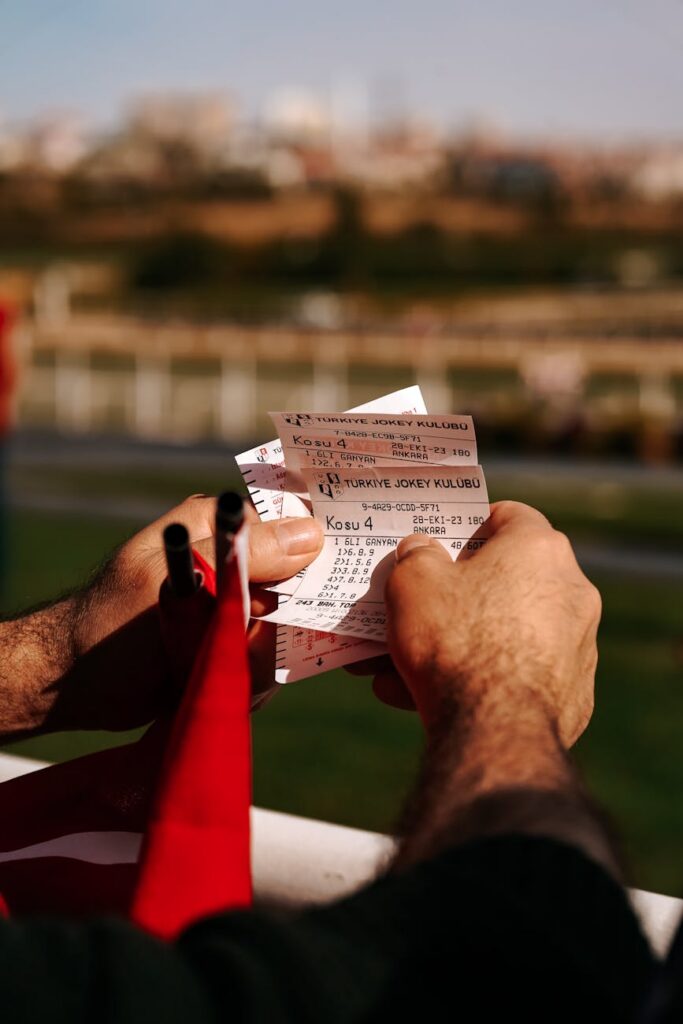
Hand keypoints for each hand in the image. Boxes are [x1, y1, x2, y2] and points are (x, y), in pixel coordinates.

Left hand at [64, 496, 322, 728]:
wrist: (72, 687)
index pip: (289, 531)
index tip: (301, 595)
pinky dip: (254, 676)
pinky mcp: (232, 640)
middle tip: (243, 643)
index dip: (308, 562)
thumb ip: (247, 557)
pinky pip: (270, 656)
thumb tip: (313, 534)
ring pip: (286, 628)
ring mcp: (234, 603)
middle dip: (281, 621)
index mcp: (216, 526)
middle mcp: (230, 559)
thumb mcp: (183, 585)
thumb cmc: (111, 627)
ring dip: (260, 656)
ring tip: (214, 665)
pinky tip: (222, 681)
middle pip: (295, 583)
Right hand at [362, 501, 600, 747]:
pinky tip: (426, 698)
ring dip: (459, 644)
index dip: (469, 525)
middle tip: (415, 609)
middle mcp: (572, 590)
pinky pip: (518, 675)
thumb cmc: (455, 640)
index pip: (508, 515)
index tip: (441, 543)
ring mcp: (579, 645)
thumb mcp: (413, 582)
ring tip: (399, 667)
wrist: (494, 728)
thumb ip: (417, 556)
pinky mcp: (575, 694)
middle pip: (504, 581)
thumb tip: (422, 551)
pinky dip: (480, 681)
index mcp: (538, 549)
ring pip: (506, 634)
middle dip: (454, 596)